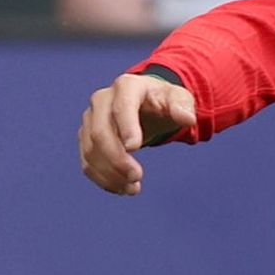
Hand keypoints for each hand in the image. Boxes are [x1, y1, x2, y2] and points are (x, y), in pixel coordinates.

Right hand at [79, 73, 197, 194]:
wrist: (147, 103)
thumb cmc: (164, 100)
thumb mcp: (178, 97)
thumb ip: (183, 106)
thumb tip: (187, 119)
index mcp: (126, 86)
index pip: (123, 107)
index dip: (127, 127)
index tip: (135, 148)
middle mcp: (102, 100)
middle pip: (100, 132)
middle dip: (116, 158)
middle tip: (137, 176)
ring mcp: (90, 119)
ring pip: (90, 150)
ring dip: (109, 173)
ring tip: (133, 187)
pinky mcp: (86, 137)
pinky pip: (87, 161)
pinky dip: (103, 178)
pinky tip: (123, 189)